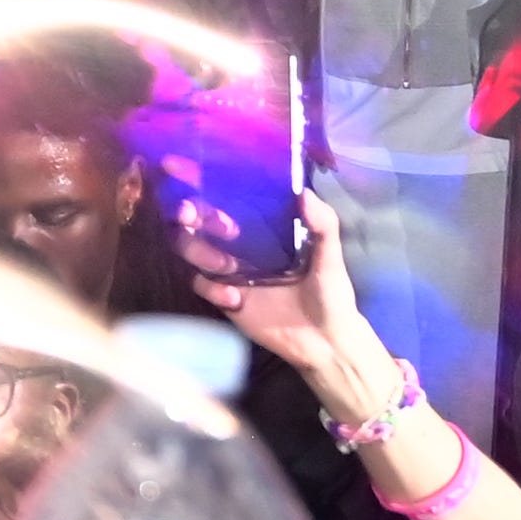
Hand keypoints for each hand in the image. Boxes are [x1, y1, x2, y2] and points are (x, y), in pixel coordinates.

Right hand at [191, 196, 392, 421]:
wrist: (325, 341)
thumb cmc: (331, 294)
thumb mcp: (331, 257)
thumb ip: (323, 225)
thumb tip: (305, 193)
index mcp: (265, 228)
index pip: (228, 200)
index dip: (205, 188)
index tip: (189, 178)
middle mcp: (242, 245)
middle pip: (199, 222)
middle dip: (190, 217)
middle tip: (191, 217)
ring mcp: (230, 271)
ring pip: (192, 251)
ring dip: (200, 251)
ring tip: (226, 266)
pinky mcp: (225, 298)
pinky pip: (202, 285)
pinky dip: (212, 288)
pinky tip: (235, 299)